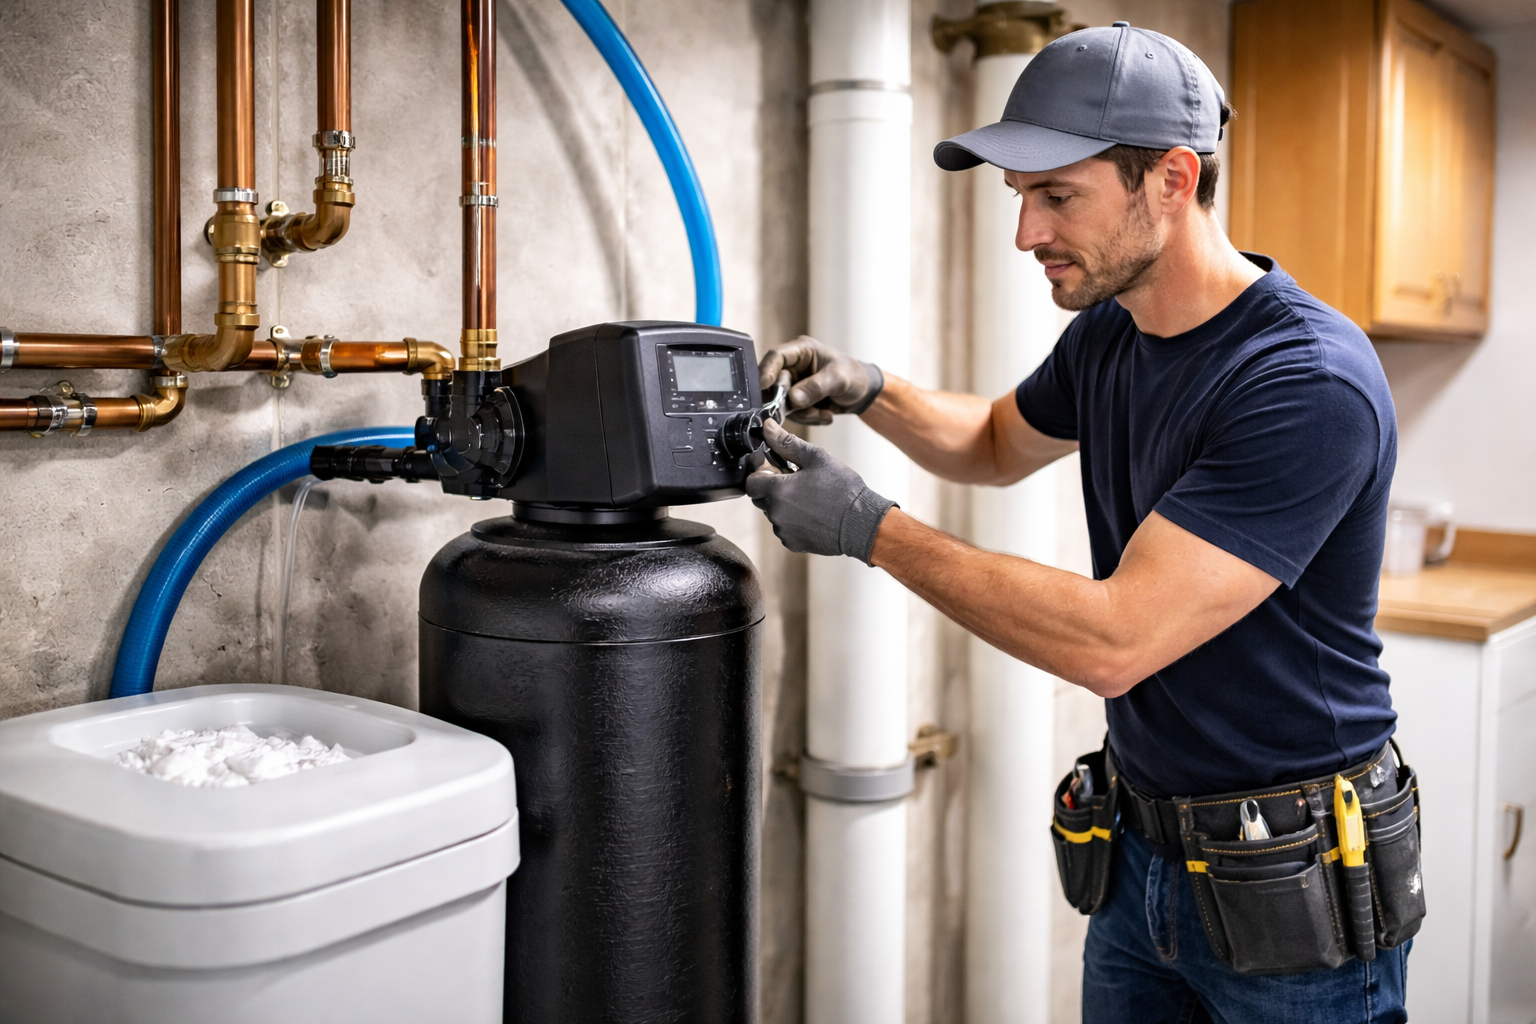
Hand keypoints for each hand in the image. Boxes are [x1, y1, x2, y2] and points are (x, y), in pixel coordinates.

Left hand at [745, 419, 895, 562]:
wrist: (862, 523)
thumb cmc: (843, 489)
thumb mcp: (817, 458)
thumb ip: (787, 443)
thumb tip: (767, 428)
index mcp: (778, 490)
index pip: (750, 483)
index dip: (761, 475)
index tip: (778, 471)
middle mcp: (775, 513)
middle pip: (761, 498)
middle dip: (773, 489)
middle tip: (797, 482)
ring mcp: (783, 531)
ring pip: (774, 514)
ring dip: (784, 506)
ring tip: (810, 499)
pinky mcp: (793, 544)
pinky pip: (785, 529)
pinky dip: (793, 522)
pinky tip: (813, 514)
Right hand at [757, 335, 884, 424]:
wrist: (863, 393)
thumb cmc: (854, 376)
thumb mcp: (838, 379)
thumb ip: (816, 388)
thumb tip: (792, 399)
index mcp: (801, 351)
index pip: (776, 356)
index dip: (766, 370)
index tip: (762, 386)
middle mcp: (793, 367)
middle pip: (775, 385)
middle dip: (789, 403)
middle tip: (804, 409)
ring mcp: (793, 385)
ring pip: (783, 404)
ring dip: (803, 414)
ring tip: (824, 413)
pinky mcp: (796, 401)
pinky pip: (793, 414)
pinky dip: (808, 419)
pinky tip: (825, 415)